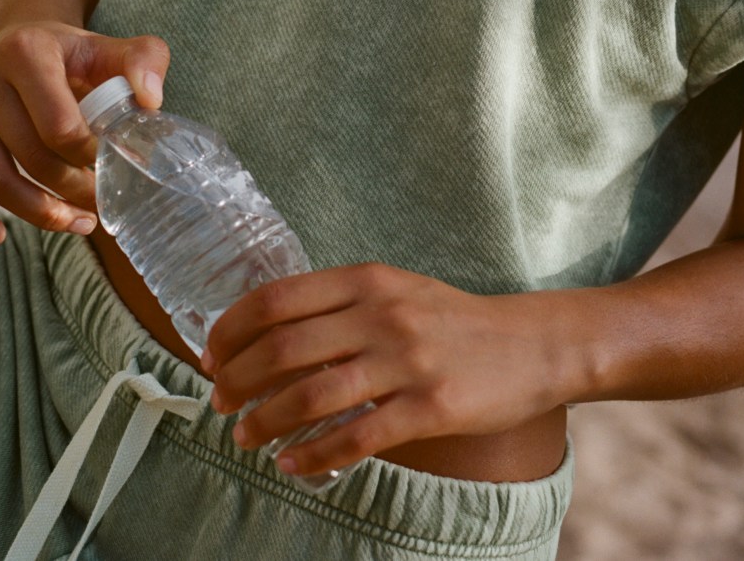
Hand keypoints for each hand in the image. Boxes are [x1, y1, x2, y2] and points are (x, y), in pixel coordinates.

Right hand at [0, 18, 168, 243]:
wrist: (21, 41)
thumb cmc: (71, 54)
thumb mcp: (110, 46)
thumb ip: (143, 60)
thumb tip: (150, 101)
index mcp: (25, 52)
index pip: (59, 125)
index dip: (91, 155)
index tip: (114, 161)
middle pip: (30, 156)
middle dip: (73, 188)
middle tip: (102, 201)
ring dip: (38, 212)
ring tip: (78, 224)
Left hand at [199, 263, 564, 476]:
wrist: (532, 345)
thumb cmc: (453, 322)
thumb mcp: (397, 291)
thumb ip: (341, 304)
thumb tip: (267, 334)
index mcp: (369, 280)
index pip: (277, 298)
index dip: (232, 328)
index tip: (211, 354)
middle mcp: (383, 315)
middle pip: (283, 348)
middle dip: (237, 379)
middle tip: (219, 402)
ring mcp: (407, 362)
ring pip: (312, 395)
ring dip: (265, 421)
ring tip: (245, 437)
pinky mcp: (430, 407)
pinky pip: (356, 437)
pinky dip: (314, 454)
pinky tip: (292, 463)